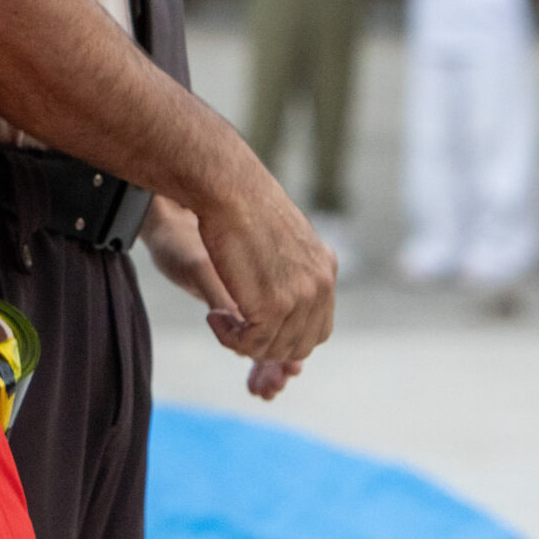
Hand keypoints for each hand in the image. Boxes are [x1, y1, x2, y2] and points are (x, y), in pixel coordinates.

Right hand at [186, 161, 335, 367]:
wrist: (230, 189)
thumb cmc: (243, 203)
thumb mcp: (280, 236)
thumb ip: (290, 266)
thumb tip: (280, 284)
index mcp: (325, 270)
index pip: (318, 328)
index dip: (285, 335)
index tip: (253, 323)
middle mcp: (320, 286)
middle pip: (301, 344)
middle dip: (265, 344)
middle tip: (233, 326)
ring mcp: (301, 298)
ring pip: (275, 348)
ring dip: (243, 342)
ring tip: (219, 319)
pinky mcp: (274, 306)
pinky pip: (252, 344)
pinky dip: (229, 338)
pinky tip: (213, 317)